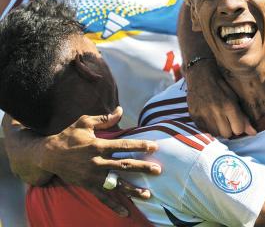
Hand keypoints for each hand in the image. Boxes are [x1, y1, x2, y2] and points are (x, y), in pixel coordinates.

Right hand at [41, 107, 160, 215]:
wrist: (47, 155)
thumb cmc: (68, 136)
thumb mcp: (84, 123)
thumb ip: (104, 119)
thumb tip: (120, 110)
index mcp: (98, 146)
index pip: (123, 146)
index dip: (140, 146)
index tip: (154, 146)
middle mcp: (97, 162)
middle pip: (124, 166)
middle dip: (142, 168)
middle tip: (157, 170)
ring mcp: (92, 176)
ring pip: (116, 184)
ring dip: (132, 190)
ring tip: (147, 194)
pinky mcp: (87, 186)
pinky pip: (102, 197)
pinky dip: (114, 205)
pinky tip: (126, 212)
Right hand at [186, 59, 255, 137]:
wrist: (201, 75)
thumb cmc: (222, 86)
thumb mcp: (235, 98)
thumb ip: (243, 117)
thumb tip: (253, 133)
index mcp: (229, 105)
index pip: (238, 130)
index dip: (239, 127)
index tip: (236, 122)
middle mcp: (216, 110)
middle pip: (227, 134)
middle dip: (229, 129)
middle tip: (227, 119)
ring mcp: (203, 114)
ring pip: (215, 133)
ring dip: (218, 128)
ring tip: (218, 117)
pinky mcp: (194, 116)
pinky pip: (204, 129)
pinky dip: (208, 126)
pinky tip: (209, 116)